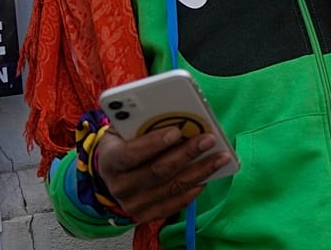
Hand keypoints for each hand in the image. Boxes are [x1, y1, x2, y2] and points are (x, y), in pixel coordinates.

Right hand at [94, 128, 235, 223]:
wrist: (110, 177)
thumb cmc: (122, 145)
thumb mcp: (122, 129)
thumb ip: (141, 123)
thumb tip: (177, 115)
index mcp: (109, 160)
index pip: (130, 154)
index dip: (153, 143)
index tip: (176, 131)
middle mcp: (120, 186)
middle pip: (158, 171)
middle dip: (187, 154)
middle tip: (208, 139)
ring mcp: (133, 204)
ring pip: (172, 187)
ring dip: (200, 171)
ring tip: (221, 157)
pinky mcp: (146, 215)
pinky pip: (175, 204)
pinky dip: (194, 190)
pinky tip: (208, 176)